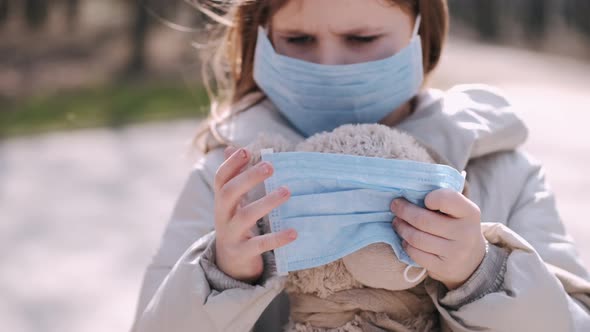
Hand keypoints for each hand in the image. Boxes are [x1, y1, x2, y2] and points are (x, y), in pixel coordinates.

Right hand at [214, 145, 296, 282]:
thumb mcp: (232, 202)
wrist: (229, 264)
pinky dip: (277, 238)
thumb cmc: (235, 225)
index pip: (220, 179)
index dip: (230, 164)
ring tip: (287, 191)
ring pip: (245, 217)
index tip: (245, 151)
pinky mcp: (242, 253)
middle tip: (270, 166)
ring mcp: (231, 235)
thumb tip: (232, 147)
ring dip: (266, 202)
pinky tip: (293, 232)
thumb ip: (234, 177)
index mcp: (221, 202)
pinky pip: (260, 245)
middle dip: (248, 178)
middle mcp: (222, 216)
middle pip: (228, 193)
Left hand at [390, 188, 485, 289]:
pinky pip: (416, 254)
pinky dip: (406, 245)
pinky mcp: (444, 268)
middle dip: (404, 211)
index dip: (430, 197)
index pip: (446, 199)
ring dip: (402, 228)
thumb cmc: (458, 228)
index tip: (423, 199)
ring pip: (416, 238)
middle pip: (424, 220)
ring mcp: (455, 253)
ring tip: (397, 222)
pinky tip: (405, 240)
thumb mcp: (459, 212)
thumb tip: (409, 194)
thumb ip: (443, 201)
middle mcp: (465, 233)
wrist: (472, 261)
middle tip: (395, 206)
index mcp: (470, 212)